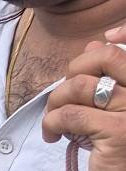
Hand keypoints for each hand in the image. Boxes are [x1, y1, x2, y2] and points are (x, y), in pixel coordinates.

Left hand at [41, 26, 125, 170]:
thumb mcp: (121, 114)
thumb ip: (112, 80)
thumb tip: (96, 44)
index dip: (123, 34)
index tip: (100, 41)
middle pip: (107, 57)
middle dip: (76, 68)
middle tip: (66, 94)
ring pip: (81, 86)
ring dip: (57, 101)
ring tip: (54, 121)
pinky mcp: (119, 133)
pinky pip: (71, 114)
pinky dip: (52, 122)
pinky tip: (52, 135)